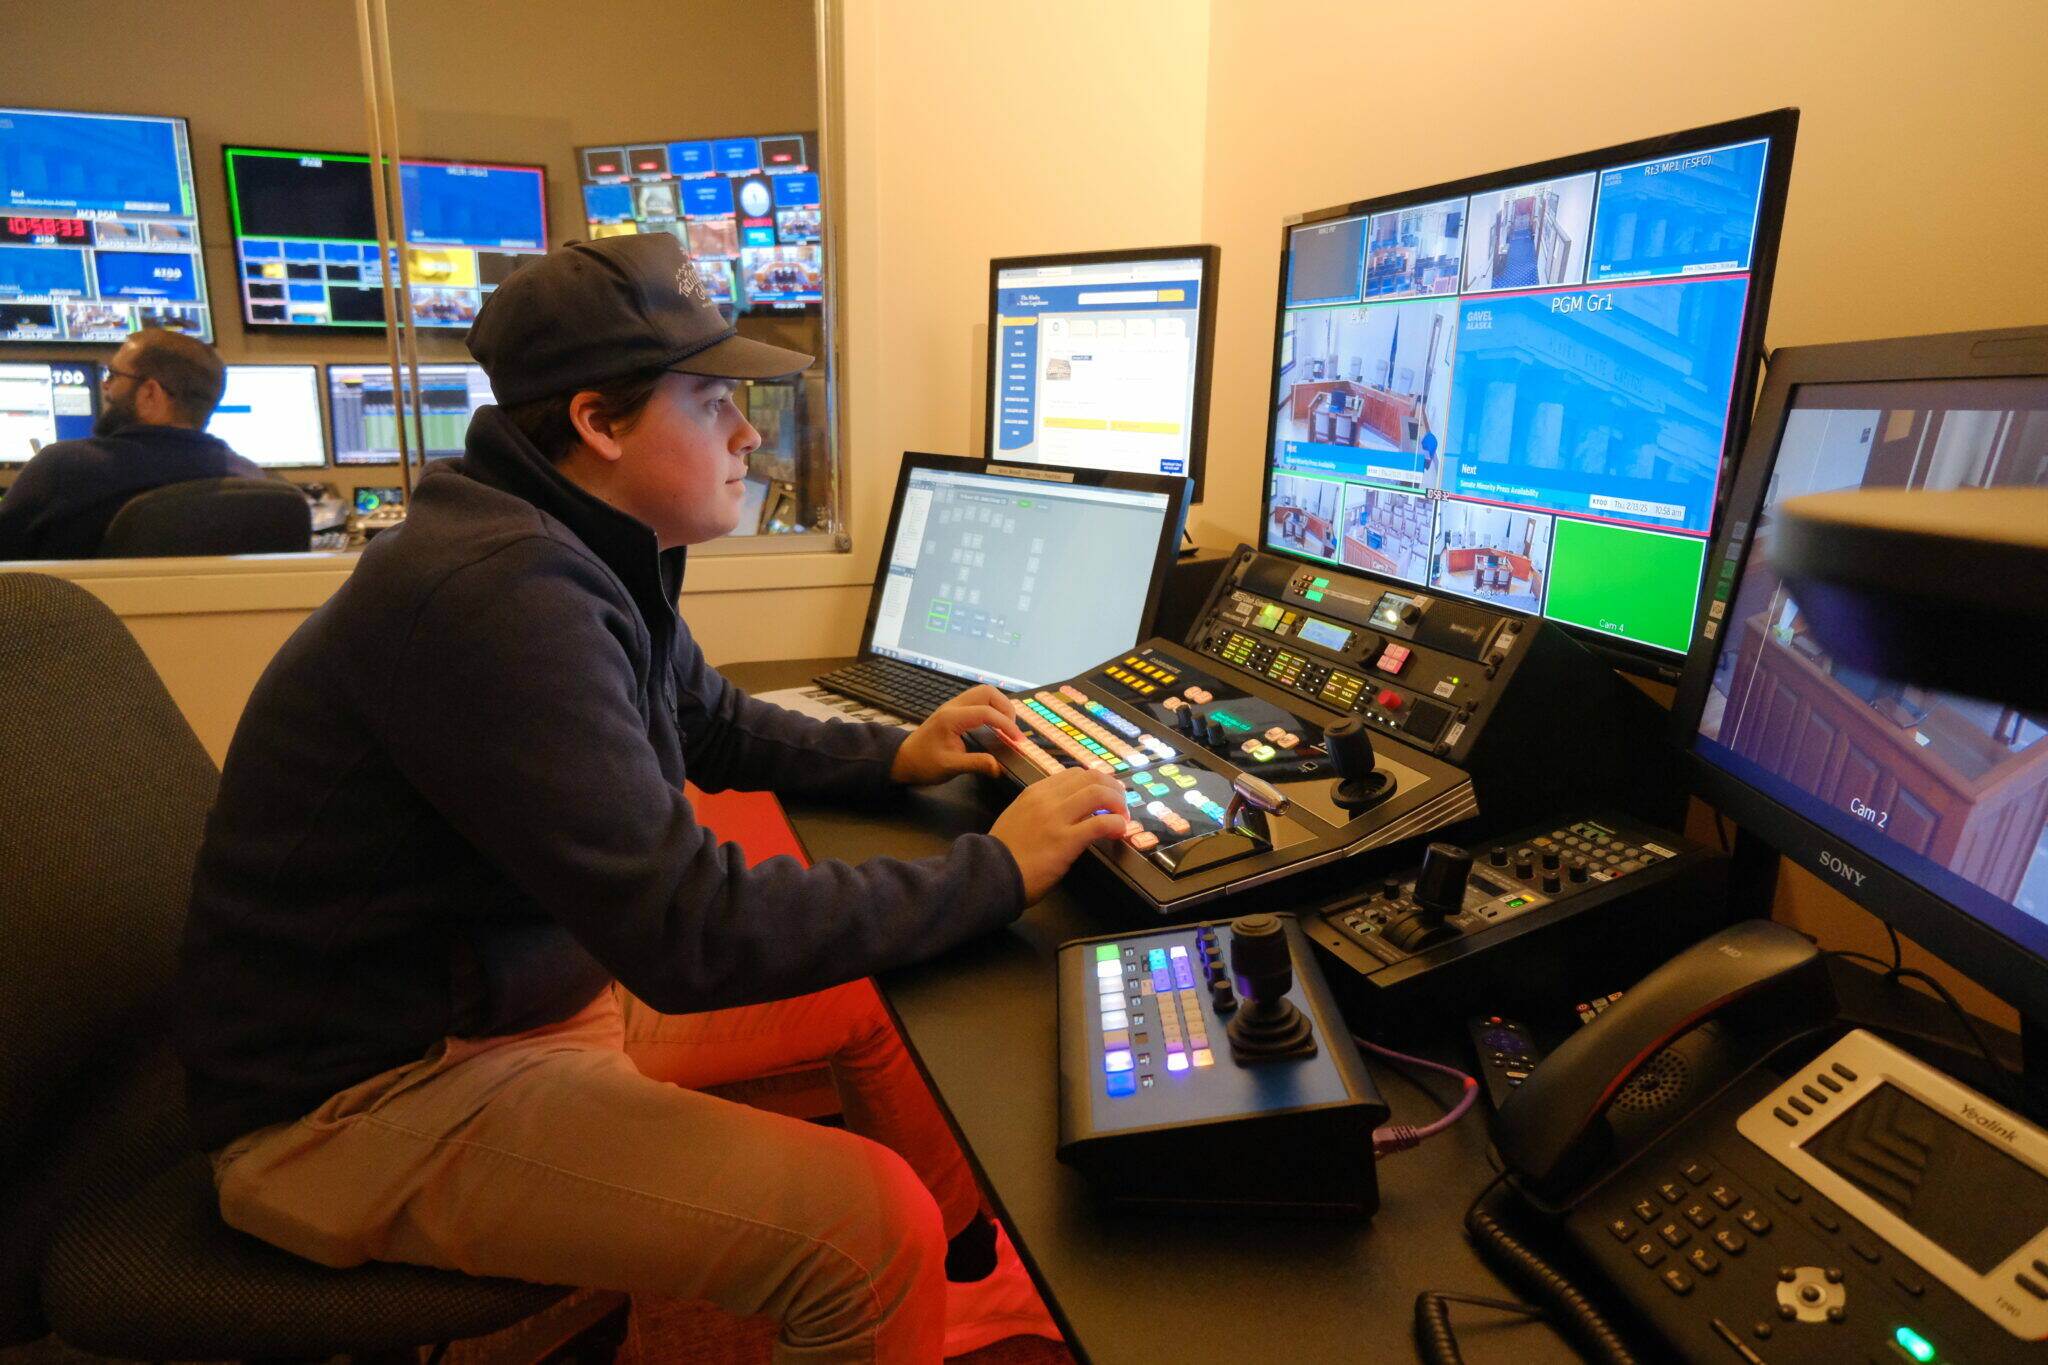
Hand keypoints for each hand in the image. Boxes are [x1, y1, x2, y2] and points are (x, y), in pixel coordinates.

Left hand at [890, 684, 1022, 785]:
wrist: (904, 759)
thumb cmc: (924, 763)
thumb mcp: (950, 767)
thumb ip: (976, 764)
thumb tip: (999, 767)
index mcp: (952, 718)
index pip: (987, 712)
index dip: (1006, 725)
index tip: (1017, 740)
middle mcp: (953, 706)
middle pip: (987, 692)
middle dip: (1005, 708)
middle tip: (1012, 729)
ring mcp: (953, 705)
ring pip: (983, 692)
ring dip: (999, 705)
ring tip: (1006, 726)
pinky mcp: (954, 709)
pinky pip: (978, 699)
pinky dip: (991, 707)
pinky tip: (995, 723)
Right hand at [989, 766, 1129, 902]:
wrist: (990, 874)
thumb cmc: (1002, 853)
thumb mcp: (1017, 817)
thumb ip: (1039, 809)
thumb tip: (1065, 812)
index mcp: (1035, 792)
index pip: (1074, 774)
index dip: (1096, 782)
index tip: (1106, 794)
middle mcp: (1046, 799)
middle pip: (1091, 778)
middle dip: (1113, 788)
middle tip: (1121, 804)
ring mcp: (1056, 818)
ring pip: (1099, 793)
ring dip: (1118, 803)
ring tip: (1122, 817)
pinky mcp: (1066, 841)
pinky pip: (1101, 823)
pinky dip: (1116, 824)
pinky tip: (1118, 832)